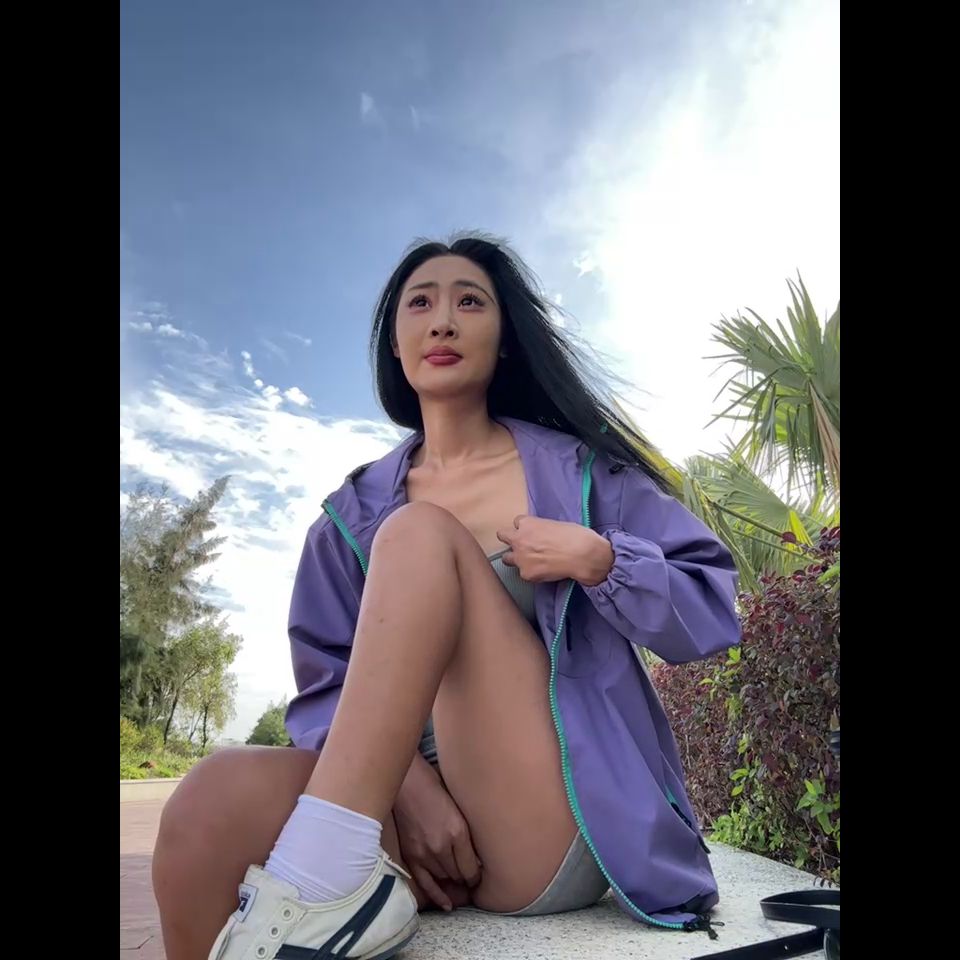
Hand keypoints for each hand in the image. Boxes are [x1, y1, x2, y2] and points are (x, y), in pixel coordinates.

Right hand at [394, 757, 481, 910]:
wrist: (408, 783)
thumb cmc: (437, 788)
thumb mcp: (460, 806)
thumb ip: (467, 831)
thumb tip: (477, 853)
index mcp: (458, 831)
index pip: (472, 868)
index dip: (478, 875)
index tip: (481, 874)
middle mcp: (442, 846)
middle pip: (459, 875)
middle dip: (467, 878)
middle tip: (472, 877)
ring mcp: (425, 852)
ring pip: (444, 878)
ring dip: (453, 881)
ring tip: (460, 882)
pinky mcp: (411, 855)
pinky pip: (425, 883)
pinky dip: (437, 895)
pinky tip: (447, 904)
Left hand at [496, 515, 613, 584]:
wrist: (582, 555)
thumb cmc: (575, 536)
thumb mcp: (556, 525)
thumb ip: (542, 529)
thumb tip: (542, 535)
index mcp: (527, 523)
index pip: (517, 522)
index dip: (525, 528)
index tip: (532, 533)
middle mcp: (519, 539)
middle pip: (502, 536)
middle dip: (510, 539)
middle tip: (520, 545)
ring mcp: (520, 558)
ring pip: (506, 558)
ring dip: (515, 558)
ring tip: (528, 562)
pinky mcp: (526, 574)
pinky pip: (523, 573)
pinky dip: (531, 573)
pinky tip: (544, 572)